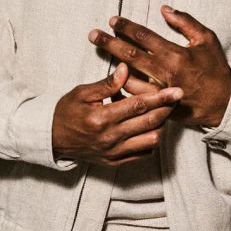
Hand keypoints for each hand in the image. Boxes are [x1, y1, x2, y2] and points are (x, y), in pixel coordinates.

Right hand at [52, 62, 181, 166]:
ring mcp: (114, 152)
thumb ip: (106, 83)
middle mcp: (110, 138)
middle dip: (167, 109)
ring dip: (161, 125)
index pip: (138, 106)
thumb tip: (126, 68)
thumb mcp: (82, 93)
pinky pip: (143, 154)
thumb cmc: (67, 111)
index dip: (160, 97)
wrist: (52, 138)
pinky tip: (152, 128)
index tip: (176, 90)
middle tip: (178, 97)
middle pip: (149, 122)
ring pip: (150, 141)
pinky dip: (152, 141)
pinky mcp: (115, 162)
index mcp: (102, 118)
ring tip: (164, 111)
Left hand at [87, 5, 230, 128]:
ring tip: (103, 54)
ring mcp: (160, 91)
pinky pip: (136, 97)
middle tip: (93, 35)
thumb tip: (165, 9)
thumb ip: (185, 22)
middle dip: (109, 43)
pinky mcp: (160, 106)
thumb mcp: (207, 39)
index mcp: (176, 54)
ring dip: (114, 66)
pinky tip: (115, 79)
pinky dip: (124, 88)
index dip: (126, 27)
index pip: (144, 37)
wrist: (224, 102)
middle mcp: (165, 73)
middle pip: (130, 55)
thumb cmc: (215, 68)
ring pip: (129, 79)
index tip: (113, 21)